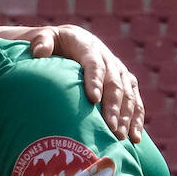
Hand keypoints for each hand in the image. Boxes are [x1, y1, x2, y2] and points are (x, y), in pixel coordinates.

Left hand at [0, 23, 144, 141]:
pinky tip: (135, 138)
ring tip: (120, 137)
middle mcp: (108, 59)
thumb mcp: (45, 37)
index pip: (94, 64)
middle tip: (110, 128)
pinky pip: (135, 101)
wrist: (72, 41)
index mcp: (89, 48)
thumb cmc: (54, 44)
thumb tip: (39, 52)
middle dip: (114, 106)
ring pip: (129, 94)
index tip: (94, 99)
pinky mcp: (126, 83)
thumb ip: (41, 42)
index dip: (95, 80)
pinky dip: (136, 119)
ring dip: (127, 116)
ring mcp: (119, 72)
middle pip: (115, 83)